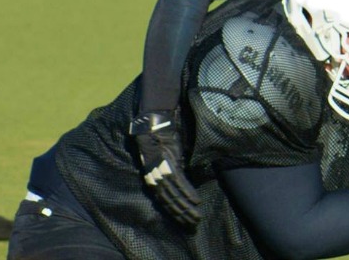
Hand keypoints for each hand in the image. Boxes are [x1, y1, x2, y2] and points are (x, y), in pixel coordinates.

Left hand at [131, 112, 201, 226]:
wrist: (153, 124)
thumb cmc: (158, 138)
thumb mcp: (163, 157)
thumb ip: (170, 169)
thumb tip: (181, 178)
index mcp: (152, 178)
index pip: (164, 201)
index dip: (174, 213)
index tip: (184, 221)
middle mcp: (155, 179)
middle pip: (169, 202)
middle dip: (182, 215)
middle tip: (193, 225)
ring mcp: (162, 172)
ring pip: (175, 196)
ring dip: (187, 208)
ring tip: (196, 217)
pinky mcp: (168, 165)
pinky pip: (179, 183)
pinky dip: (188, 193)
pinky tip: (195, 202)